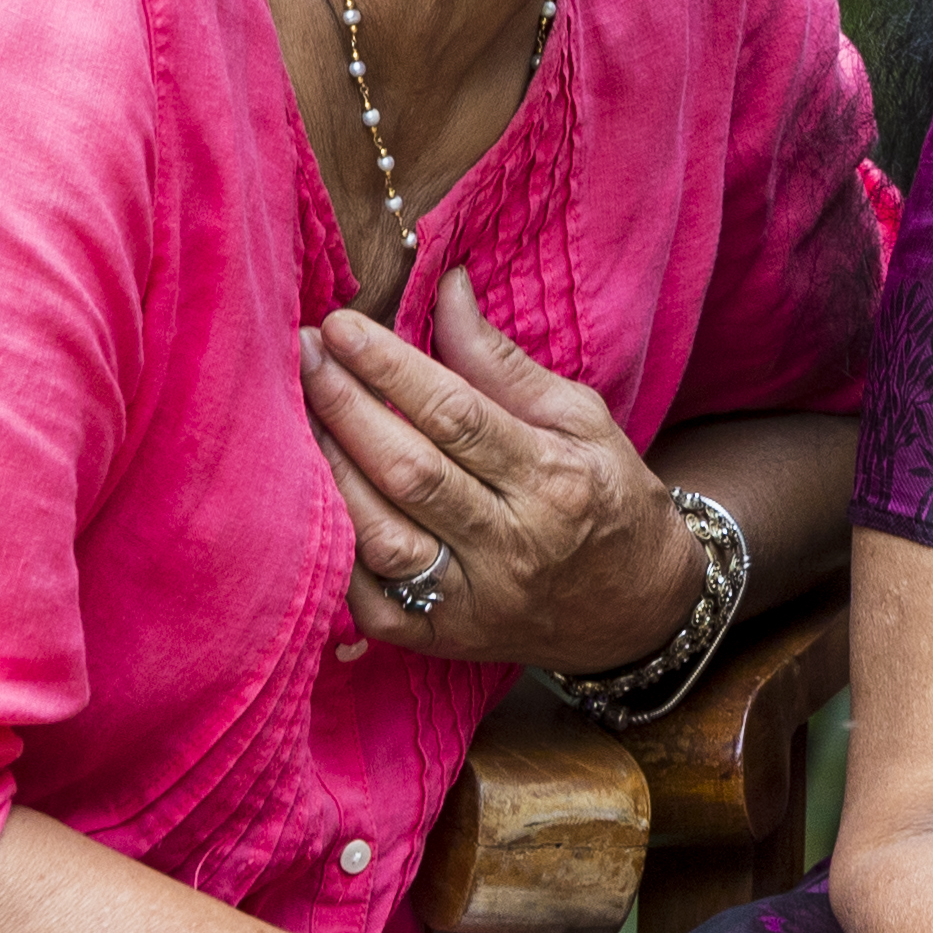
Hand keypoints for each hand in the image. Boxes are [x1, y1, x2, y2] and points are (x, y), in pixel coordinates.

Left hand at [304, 267, 695, 671]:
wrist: (636, 609)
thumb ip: (503, 364)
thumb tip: (445, 291)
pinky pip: (369, 601)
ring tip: (296, 418)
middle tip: (304, 356)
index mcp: (555, 479)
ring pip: (381, 538)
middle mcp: (514, 544)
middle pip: (410, 471)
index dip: (392, 368)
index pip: (458, 415)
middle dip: (345, 408)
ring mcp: (474, 600)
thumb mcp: (582, 419)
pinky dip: (335, 553)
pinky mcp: (442, 640)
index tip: (343, 327)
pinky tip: (312, 503)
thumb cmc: (608, 498)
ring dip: (330, 474)